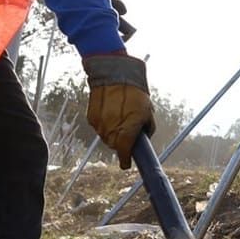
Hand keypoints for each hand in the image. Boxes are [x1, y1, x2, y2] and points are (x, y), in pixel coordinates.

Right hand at [83, 52, 153, 167]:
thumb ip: (146, 128)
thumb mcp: (147, 111)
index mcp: (127, 132)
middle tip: (127, 130)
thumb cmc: (135, 93)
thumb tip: (143, 137)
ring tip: (119, 117)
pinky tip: (109, 111)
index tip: (126, 163)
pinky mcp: (91, 118)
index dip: (125, 160)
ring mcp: (100, 125)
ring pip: (106, 137)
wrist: (114, 75)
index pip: (124, 153)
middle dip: (121, 142)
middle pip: (115, 146)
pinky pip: (99, 127)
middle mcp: (112, 131)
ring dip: (112, 132)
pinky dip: (104, 124)